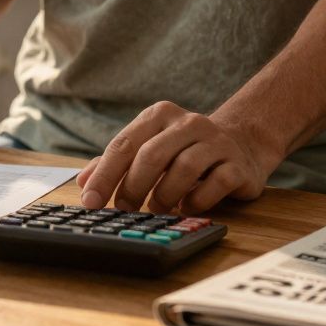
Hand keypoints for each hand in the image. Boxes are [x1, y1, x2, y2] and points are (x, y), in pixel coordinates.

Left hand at [75, 101, 275, 215]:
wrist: (241, 143)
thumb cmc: (183, 149)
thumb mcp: (149, 147)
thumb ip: (116, 162)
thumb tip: (84, 183)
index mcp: (159, 115)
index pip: (124, 144)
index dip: (105, 175)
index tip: (90, 201)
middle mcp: (188, 123)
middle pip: (151, 155)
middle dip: (133, 188)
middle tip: (124, 209)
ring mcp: (216, 142)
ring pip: (183, 169)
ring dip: (164, 195)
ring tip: (157, 208)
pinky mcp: (238, 164)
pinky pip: (215, 184)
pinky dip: (197, 201)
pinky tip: (186, 207)